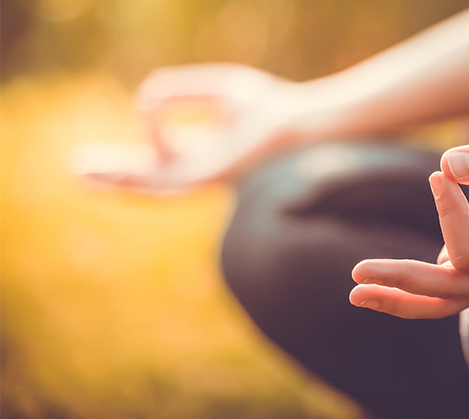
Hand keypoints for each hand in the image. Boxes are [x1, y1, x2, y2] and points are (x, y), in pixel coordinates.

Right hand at [73, 63, 311, 192]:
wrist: (297, 122)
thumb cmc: (268, 105)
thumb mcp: (217, 89)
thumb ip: (180, 90)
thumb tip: (147, 96)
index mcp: (206, 153)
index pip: (163, 151)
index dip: (150, 124)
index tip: (152, 95)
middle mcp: (201, 170)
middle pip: (149, 177)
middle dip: (115, 173)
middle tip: (78, 170)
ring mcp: (203, 179)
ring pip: (152, 185)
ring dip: (117, 179)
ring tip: (82, 175)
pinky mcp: (207, 179)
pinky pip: (167, 166)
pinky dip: (148, 149)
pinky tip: (119, 156)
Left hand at [349, 134, 468, 318]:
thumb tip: (445, 164)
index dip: (449, 218)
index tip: (440, 175)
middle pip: (451, 292)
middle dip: (403, 282)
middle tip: (357, 273)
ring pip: (443, 301)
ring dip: (398, 299)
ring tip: (356, 294)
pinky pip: (441, 287)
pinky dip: (408, 288)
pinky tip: (374, 283)